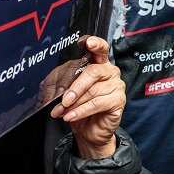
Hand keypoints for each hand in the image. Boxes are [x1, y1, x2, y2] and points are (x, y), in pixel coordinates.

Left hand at [49, 35, 124, 158]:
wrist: (88, 131)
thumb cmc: (78, 107)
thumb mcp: (65, 93)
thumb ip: (61, 85)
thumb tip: (55, 89)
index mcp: (98, 63)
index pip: (100, 49)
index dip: (95, 44)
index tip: (87, 42)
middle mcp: (109, 72)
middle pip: (93, 71)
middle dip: (75, 86)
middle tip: (63, 99)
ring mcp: (116, 86)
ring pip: (93, 90)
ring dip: (74, 103)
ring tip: (62, 112)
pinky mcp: (118, 100)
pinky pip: (97, 103)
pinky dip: (81, 111)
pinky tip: (71, 116)